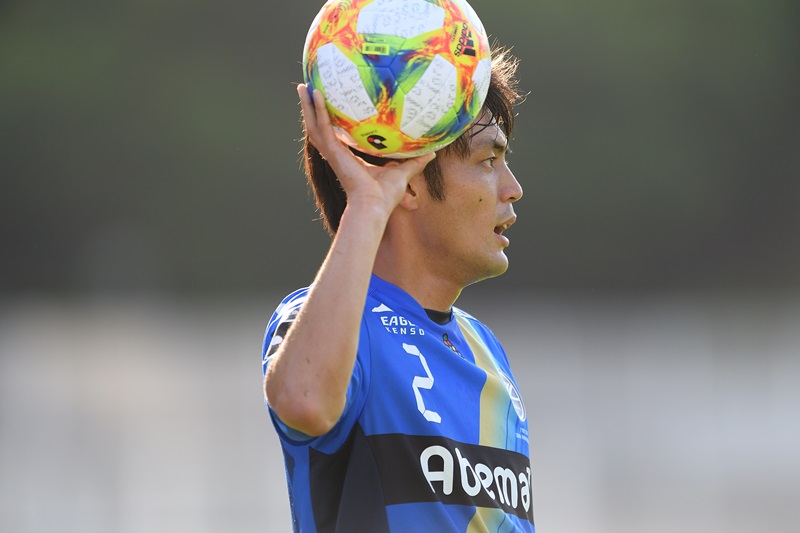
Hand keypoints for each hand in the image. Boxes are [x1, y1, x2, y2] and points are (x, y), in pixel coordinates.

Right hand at [297, 84, 434, 215]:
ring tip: (303, 87)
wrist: (375, 205)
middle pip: (318, 128)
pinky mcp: (333, 152)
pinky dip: (319, 111)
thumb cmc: (386, 195)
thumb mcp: (403, 172)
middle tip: (306, 90)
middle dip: (311, 109)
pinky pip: (323, 128)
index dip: (329, 122)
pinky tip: (316, 95)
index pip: (335, 136)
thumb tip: (433, 152)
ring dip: (307, 106)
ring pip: (314, 125)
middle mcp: (337, 154)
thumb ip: (415, 161)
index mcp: (349, 158)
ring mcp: (333, 153)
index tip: (327, 108)